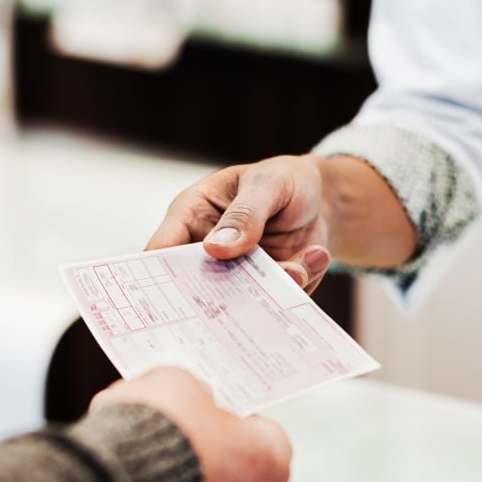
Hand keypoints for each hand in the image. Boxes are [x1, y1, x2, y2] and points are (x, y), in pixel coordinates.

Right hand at [90, 367, 291, 481]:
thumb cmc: (158, 430)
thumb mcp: (178, 383)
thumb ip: (192, 392)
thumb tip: (189, 399)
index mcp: (270, 463)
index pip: (264, 436)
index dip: (232, 419)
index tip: (205, 409)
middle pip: (235, 479)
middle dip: (205, 459)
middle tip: (169, 437)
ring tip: (136, 466)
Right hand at [147, 155, 332, 293]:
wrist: (323, 200)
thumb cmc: (284, 180)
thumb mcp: (267, 185)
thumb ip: (244, 214)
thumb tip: (215, 248)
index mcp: (191, 217)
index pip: (161, 252)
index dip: (158, 278)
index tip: (173, 298)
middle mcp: (206, 252)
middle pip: (195, 288)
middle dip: (222, 296)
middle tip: (250, 294)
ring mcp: (235, 274)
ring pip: (239, 301)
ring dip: (271, 288)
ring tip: (300, 264)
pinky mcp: (263, 289)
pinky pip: (273, 302)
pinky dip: (295, 285)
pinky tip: (313, 257)